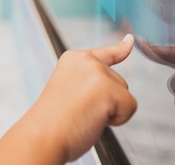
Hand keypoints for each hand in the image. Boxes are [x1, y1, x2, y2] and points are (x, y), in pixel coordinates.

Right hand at [27, 35, 136, 162]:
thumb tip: (115, 91)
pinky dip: (119, 120)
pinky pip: (130, 107)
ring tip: (84, 116)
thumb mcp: (69, 90)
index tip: (129, 39)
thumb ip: (90, 82)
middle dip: (108, 100)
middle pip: (118, 81)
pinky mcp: (110, 89)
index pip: (105, 53)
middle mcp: (86, 60)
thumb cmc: (53, 121)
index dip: (120, 49)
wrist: (43, 135)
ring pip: (125, 95)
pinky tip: (95, 120)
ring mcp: (98, 72)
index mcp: (73, 59)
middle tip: (82, 112)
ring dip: (111, 110)